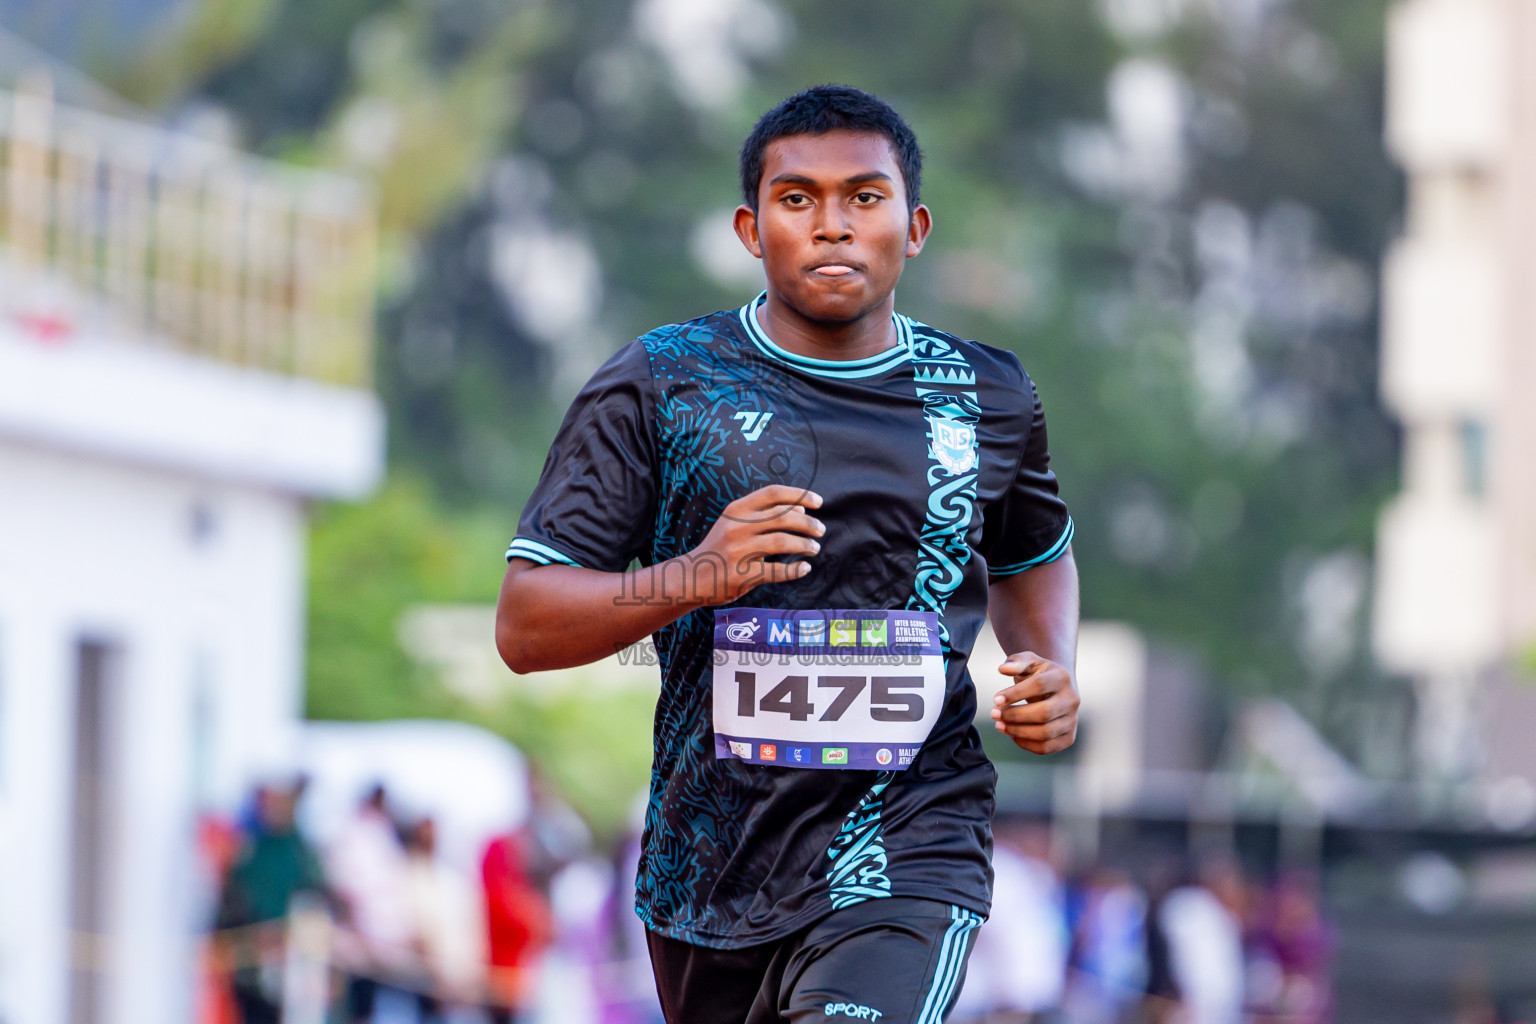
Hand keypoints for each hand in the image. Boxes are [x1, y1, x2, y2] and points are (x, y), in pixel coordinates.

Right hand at [682, 484, 823, 604]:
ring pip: (782, 542)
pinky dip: (795, 569)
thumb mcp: (736, 523)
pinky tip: (804, 568)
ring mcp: (738, 551)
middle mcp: (737, 527)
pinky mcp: (742, 575)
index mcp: (736, 509)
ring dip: (804, 545)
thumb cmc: (721, 547)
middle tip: (820, 530)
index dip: (799, 494)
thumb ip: (765, 514)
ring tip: (814, 548)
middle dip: (807, 523)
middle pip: (782, 517)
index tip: (819, 502)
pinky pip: (777, 571)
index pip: (773, 493)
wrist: (692, 576)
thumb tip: (802, 506)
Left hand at [989, 651, 1078, 753]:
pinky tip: (1012, 734)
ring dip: (1018, 731)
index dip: (1015, 694)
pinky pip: (1047, 747)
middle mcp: (1072, 699)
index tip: (995, 699)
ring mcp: (1072, 720)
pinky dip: (1026, 744)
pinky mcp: (1069, 737)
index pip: (1038, 685)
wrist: (1056, 687)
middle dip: (1015, 715)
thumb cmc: (1037, 673)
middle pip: (1044, 713)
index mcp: (1062, 677)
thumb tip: (1003, 669)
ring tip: (999, 725)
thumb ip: (1015, 662)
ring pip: (1046, 733)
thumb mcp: (1027, 661)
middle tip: (994, 714)